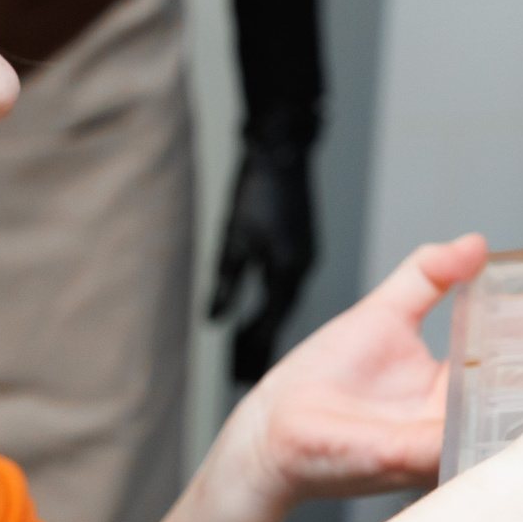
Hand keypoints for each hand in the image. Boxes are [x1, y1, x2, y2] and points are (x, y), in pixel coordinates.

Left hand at [209, 140, 315, 382]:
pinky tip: (265, 305)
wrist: (281, 151)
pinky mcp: (304, 244)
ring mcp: (306, 256)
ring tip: (251, 340)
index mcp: (286, 272)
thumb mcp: (233, 242)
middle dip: (261, 338)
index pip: (269, 322)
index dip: (253, 346)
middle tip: (243, 365)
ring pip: (286, 300)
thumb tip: (216, 318)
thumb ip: (226, 285)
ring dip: (269, 319)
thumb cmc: (257, 189)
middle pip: (280, 315)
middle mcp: (302, 268)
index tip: (240, 370)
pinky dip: (276, 299)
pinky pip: (290, 283)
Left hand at [211, 233, 489, 519]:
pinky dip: (482, 435)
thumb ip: (428, 275)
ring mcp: (437, 448)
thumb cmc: (322, 379)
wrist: (272, 431)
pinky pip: (456, 450)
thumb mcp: (384, 312)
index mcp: (455, 391)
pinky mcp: (405, 459)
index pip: (520, 371)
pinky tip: (509, 414)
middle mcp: (455, 425)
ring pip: (503, 436)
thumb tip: (477, 244)